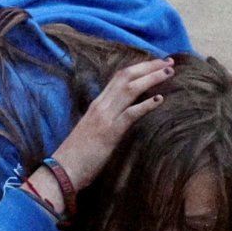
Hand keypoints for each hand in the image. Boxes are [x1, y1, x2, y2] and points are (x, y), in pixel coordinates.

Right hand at [47, 57, 173, 196]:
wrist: (62, 170)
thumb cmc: (77, 154)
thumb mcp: (93, 130)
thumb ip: (107, 119)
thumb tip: (123, 115)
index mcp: (97, 104)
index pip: (119, 77)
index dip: (139, 67)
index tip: (156, 63)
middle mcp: (101, 105)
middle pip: (126, 76)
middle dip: (149, 66)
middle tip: (169, 61)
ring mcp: (105, 117)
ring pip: (130, 89)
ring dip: (151, 78)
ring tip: (169, 72)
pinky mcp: (109, 133)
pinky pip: (130, 114)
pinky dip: (146, 105)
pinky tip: (160, 100)